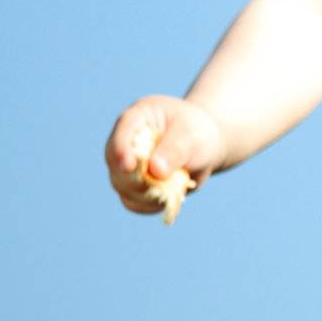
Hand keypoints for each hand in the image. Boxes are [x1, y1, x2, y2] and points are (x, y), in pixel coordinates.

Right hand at [104, 95, 227, 216]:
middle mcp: (126, 140)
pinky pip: (133, 201)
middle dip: (134, 177)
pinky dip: (150, 204)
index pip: (124, 129)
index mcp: (139, 116)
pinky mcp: (133, 185)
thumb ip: (175, 149)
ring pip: (122, 185)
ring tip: (173, 187)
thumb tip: (155, 171)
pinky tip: (168, 198)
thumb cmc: (198, 133)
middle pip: (116, 162)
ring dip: (146, 193)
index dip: (122, 148)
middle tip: (158, 184)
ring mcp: (126, 165)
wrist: (206, 148)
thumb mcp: (192, 134)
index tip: (129, 166)